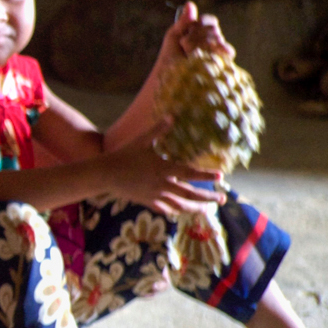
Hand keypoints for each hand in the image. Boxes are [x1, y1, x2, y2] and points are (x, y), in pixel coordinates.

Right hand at [107, 120, 223, 214]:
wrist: (105, 175)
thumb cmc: (124, 155)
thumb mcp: (142, 140)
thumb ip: (158, 129)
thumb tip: (171, 116)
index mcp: (163, 169)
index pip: (189, 173)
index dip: (205, 175)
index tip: (220, 176)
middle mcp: (162, 184)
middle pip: (190, 194)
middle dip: (208, 198)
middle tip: (222, 200)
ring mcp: (155, 195)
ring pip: (180, 206)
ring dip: (195, 208)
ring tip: (207, 210)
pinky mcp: (147, 201)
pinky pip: (165, 209)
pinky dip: (176, 210)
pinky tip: (181, 211)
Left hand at [154, 0, 233, 69]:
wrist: (168, 79)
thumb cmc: (170, 58)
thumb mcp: (173, 36)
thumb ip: (184, 21)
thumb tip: (190, 3)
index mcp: (203, 34)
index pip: (211, 21)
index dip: (202, 22)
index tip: (189, 29)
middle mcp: (214, 43)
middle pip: (213, 30)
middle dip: (196, 35)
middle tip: (183, 44)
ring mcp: (219, 54)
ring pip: (217, 39)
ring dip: (200, 44)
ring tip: (188, 53)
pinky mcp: (223, 65)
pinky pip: (225, 52)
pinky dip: (211, 52)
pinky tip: (201, 56)